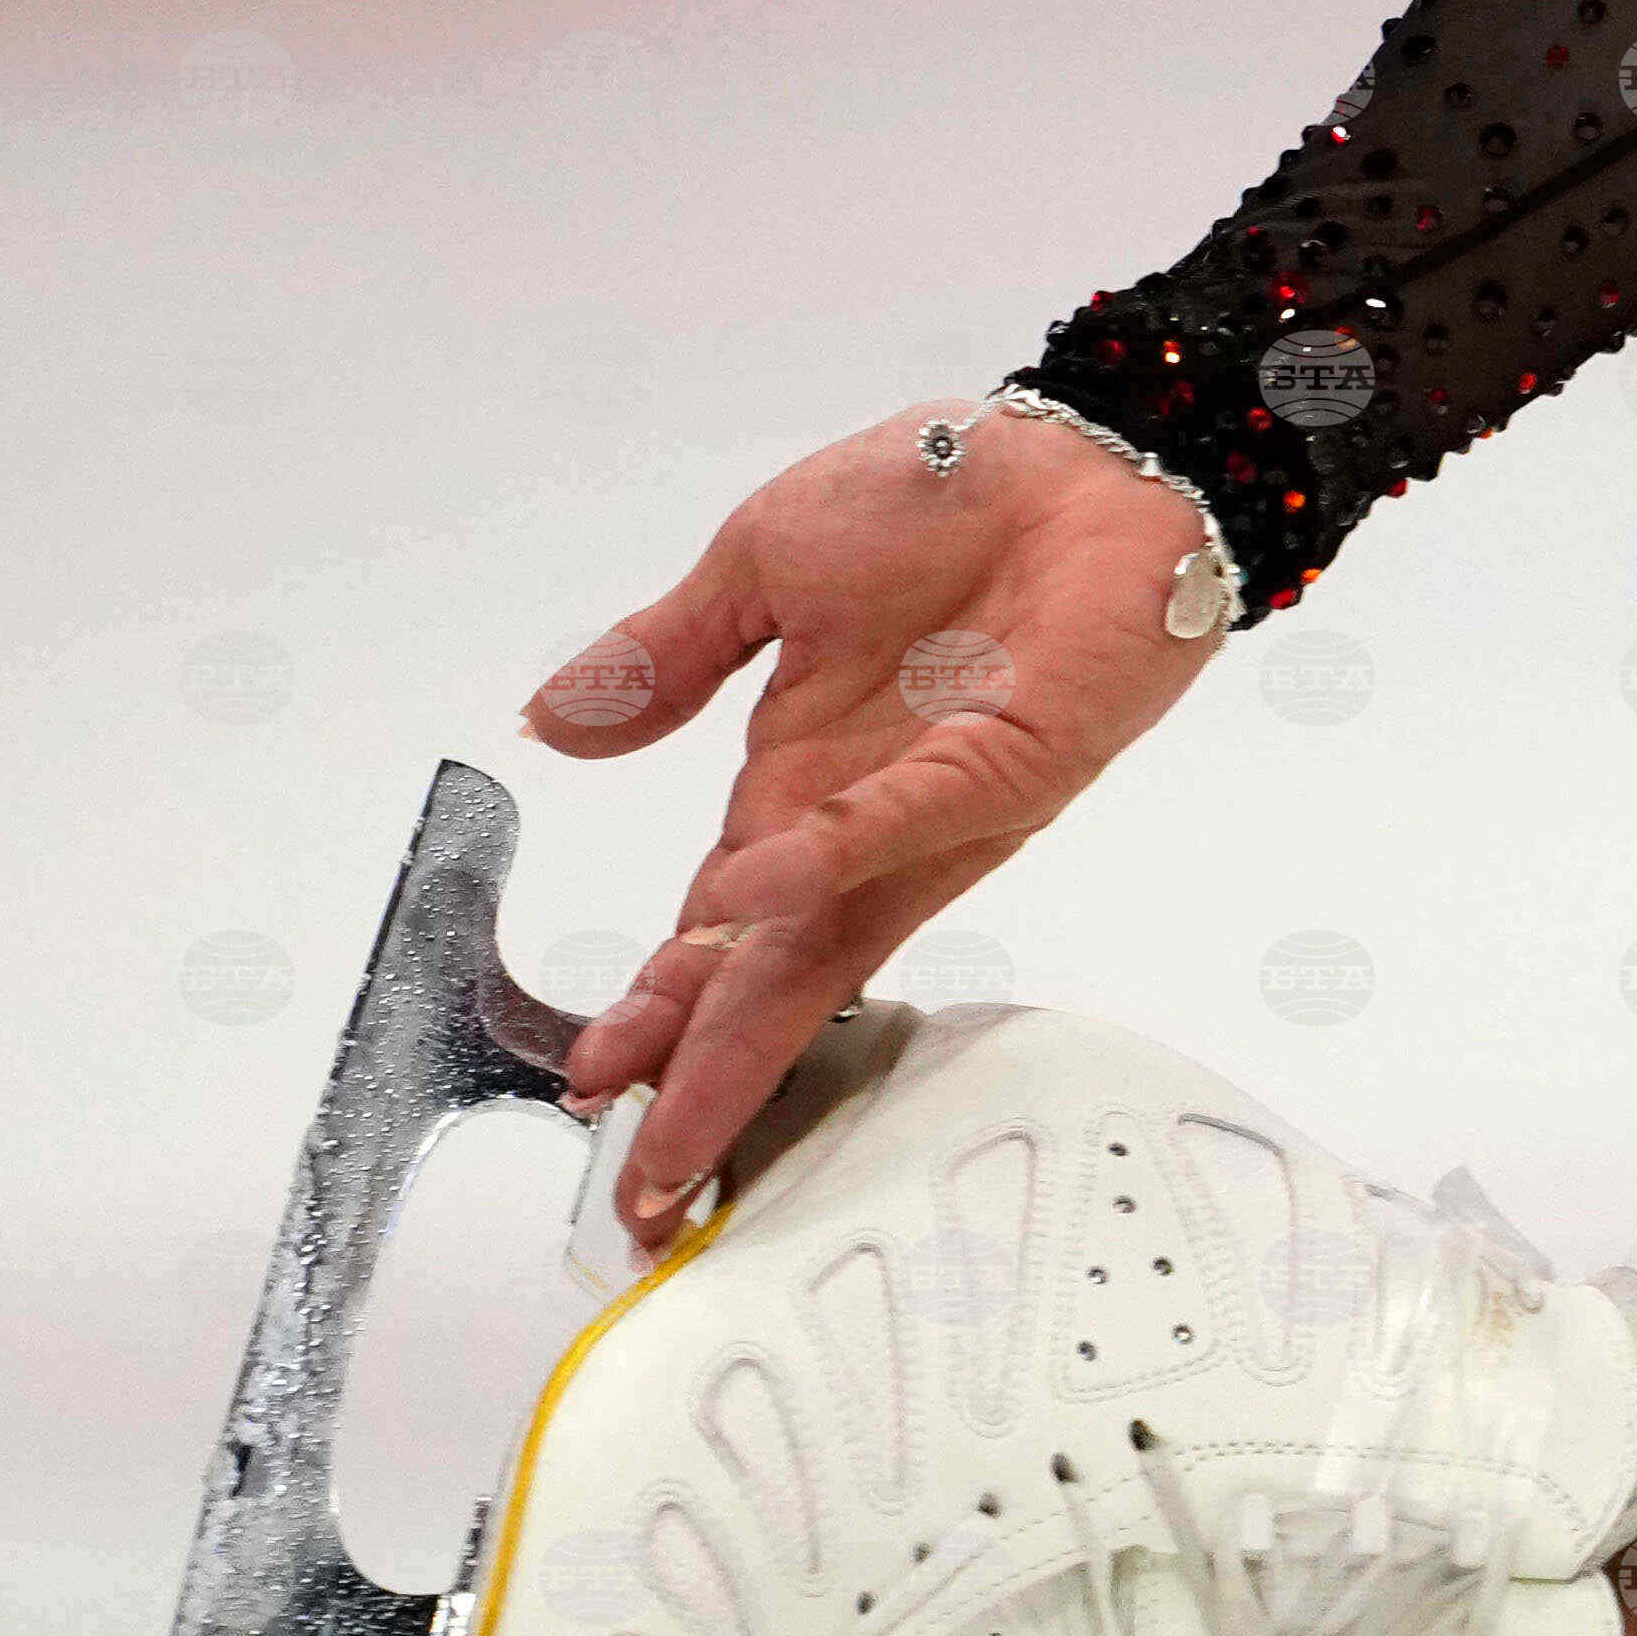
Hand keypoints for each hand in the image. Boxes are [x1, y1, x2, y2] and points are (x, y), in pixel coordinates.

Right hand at [527, 403, 1233, 1245]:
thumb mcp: (762, 571)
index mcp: (803, 789)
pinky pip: (910, 817)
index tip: (595, 1087)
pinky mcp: (1010, 760)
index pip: (717, 931)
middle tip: (639, 1184)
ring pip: (835, 938)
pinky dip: (830, 855)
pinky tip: (753, 893)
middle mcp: (867, 825)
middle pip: (770, 978)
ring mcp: (939, 806)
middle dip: (704, 1080)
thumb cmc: (942, 498)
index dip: (661, 1011)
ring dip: (753, 1021)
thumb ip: (663, 658)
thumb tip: (554, 725)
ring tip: (673, 1100)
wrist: (1083, 451)